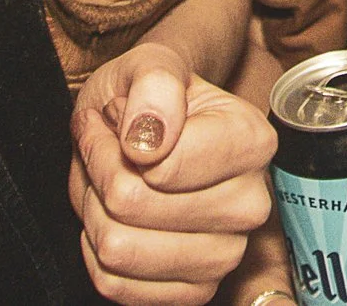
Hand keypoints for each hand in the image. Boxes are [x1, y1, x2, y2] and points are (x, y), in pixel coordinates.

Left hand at [71, 42, 277, 304]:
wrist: (149, 132)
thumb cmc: (152, 97)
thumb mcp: (151, 63)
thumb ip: (155, 84)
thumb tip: (149, 138)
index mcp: (252, 142)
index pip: (163, 166)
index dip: (116, 143)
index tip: (114, 121)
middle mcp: (250, 204)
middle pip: (134, 206)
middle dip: (101, 175)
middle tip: (109, 150)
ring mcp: (226, 254)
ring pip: (118, 249)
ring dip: (95, 212)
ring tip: (111, 181)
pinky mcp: (195, 291)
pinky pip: (114, 285)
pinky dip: (96, 251)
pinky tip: (116, 219)